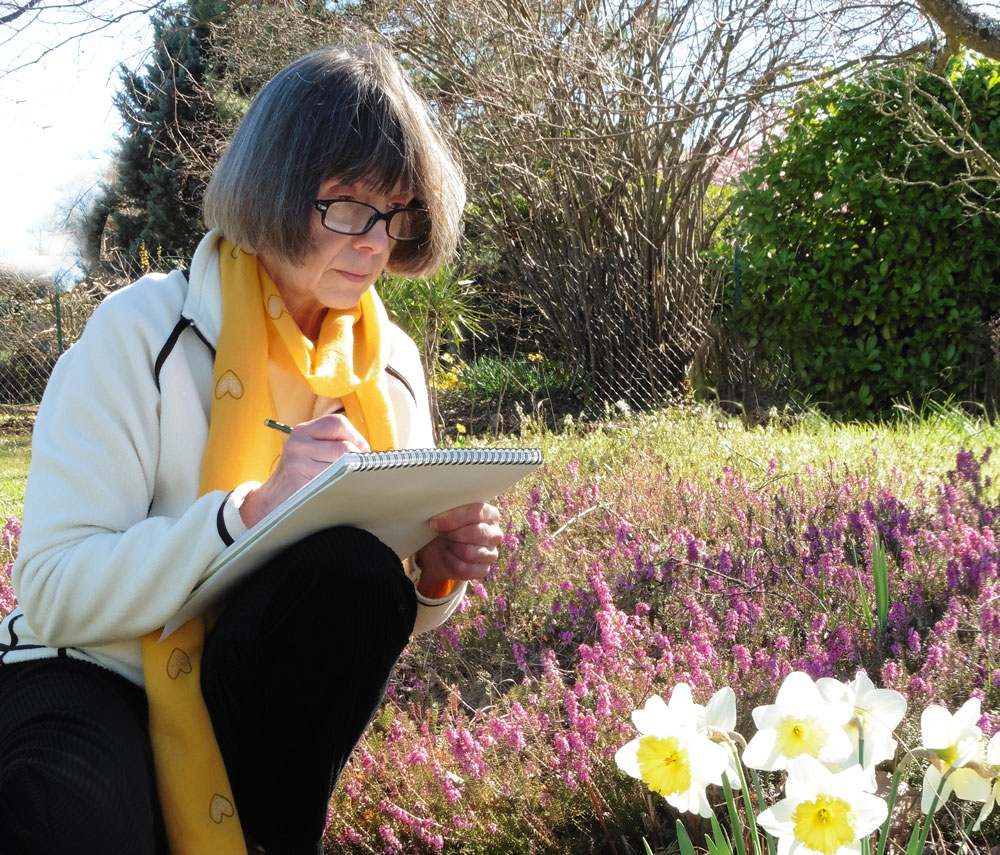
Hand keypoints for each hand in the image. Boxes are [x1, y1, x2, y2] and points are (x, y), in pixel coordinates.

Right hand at [239, 414, 368, 527]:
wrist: (272, 501)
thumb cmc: (302, 475)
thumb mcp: (310, 451)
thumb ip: (334, 444)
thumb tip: (369, 453)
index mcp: (303, 430)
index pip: (338, 423)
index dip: (356, 438)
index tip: (361, 453)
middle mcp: (298, 442)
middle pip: (343, 446)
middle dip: (357, 459)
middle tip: (359, 470)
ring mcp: (297, 462)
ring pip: (341, 464)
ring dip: (351, 474)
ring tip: (349, 480)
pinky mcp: (299, 481)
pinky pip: (332, 481)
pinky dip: (342, 485)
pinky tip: (339, 490)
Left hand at [415, 502, 502, 594]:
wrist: (440, 550)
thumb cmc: (446, 527)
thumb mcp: (447, 514)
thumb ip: (449, 508)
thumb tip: (439, 509)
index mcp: (490, 514)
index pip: (476, 513)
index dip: (453, 518)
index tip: (434, 522)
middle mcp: (495, 534)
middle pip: (474, 533)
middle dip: (452, 534)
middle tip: (442, 533)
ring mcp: (491, 554)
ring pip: (468, 552)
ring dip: (452, 548)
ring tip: (448, 543)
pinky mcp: (484, 570)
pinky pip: (464, 568)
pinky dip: (450, 562)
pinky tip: (448, 555)